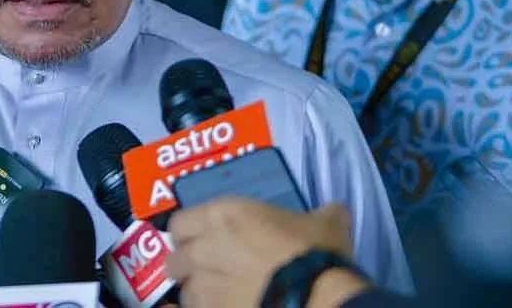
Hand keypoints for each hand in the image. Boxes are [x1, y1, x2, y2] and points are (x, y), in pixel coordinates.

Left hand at [165, 198, 361, 307]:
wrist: (318, 300)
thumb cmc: (317, 255)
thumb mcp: (327, 224)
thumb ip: (322, 215)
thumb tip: (334, 212)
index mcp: (224, 215)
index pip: (181, 223)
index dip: (190, 234)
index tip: (205, 242)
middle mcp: (205, 247)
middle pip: (176, 258)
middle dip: (188, 266)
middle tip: (209, 273)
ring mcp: (205, 286)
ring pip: (185, 291)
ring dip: (198, 294)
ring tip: (220, 299)